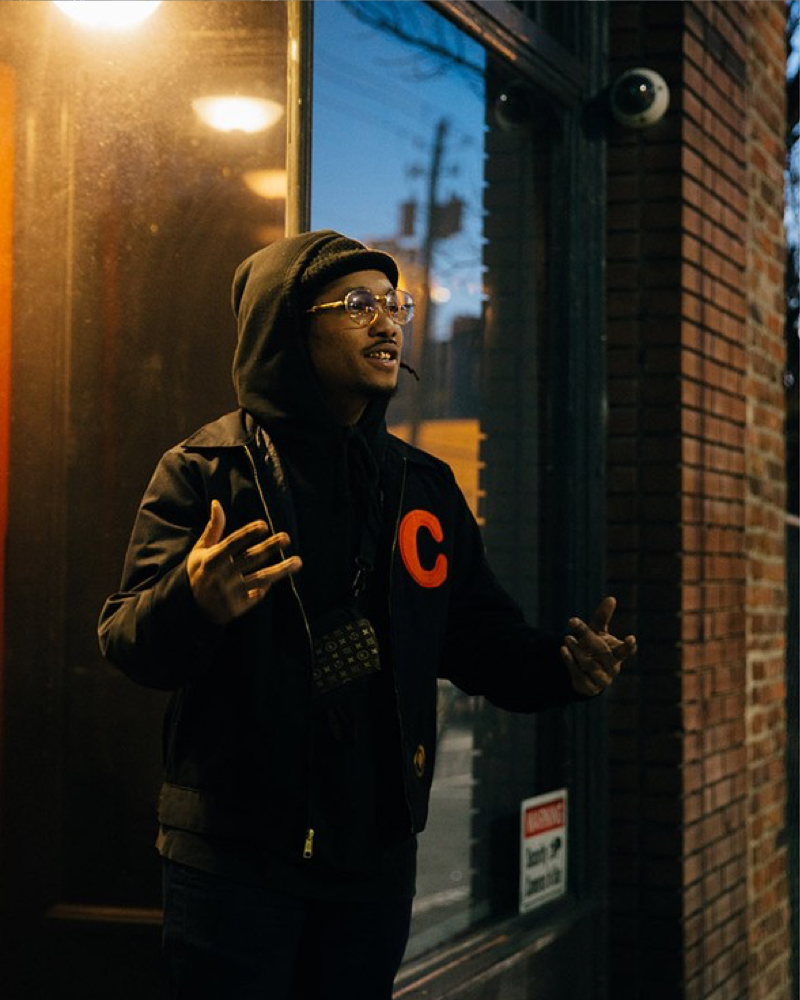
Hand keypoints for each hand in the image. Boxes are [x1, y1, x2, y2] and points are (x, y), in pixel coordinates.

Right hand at [187, 500, 301, 624]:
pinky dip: (265, 587)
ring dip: (280, 570)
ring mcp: (229, 593)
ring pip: (260, 579)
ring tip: (298, 561)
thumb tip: (217, 503)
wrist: (189, 609)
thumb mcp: (201, 551)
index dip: (247, 534)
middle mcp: (221, 576)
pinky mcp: (236, 608)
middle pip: (250, 559)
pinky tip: (277, 578)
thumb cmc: (198, 572)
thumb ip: (213, 528)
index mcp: (211, 559)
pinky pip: (257, 595)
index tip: (263, 525)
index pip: (232, 543)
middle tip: (286, 537)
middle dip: (269, 547)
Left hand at [560, 596, 636, 695]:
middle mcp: (613, 668)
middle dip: (588, 638)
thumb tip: (611, 598)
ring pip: (590, 666)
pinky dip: (570, 662)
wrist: (584, 673)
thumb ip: (602, 617)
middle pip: (603, 652)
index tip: (631, 638)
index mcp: (618, 654)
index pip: (626, 650)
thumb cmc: (594, 648)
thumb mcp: (597, 632)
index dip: (629, 645)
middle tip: (574, 624)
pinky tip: (563, 650)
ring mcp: (602, 680)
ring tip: (567, 638)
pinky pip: (580, 675)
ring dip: (577, 651)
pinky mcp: (590, 688)